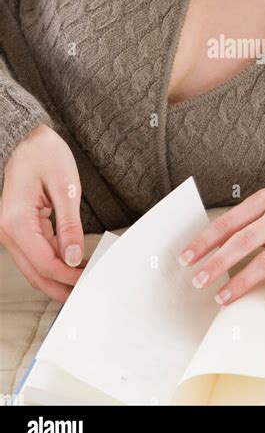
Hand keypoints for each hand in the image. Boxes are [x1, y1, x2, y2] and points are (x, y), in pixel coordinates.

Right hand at [0, 123, 87, 303]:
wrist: (28, 137)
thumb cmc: (45, 154)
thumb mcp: (65, 187)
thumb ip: (69, 225)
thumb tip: (74, 258)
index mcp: (15, 221)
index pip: (44, 262)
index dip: (68, 276)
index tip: (89, 280)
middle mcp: (7, 229)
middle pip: (35, 272)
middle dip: (60, 287)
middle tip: (85, 295)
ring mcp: (10, 230)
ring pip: (34, 266)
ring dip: (57, 277)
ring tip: (83, 282)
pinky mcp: (18, 227)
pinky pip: (35, 252)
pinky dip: (53, 261)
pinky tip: (72, 265)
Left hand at [177, 186, 264, 306]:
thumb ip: (245, 222)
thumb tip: (211, 247)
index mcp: (264, 201)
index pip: (228, 223)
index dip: (205, 242)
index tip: (186, 259)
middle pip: (243, 241)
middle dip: (217, 263)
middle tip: (198, 280)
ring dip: (242, 281)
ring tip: (223, 297)